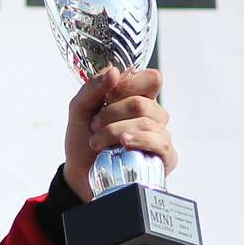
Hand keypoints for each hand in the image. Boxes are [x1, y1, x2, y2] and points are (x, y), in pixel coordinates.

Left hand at [63, 67, 177, 200]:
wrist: (79, 173)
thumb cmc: (83, 140)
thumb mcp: (79, 110)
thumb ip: (92, 88)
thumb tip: (114, 71)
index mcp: (140, 99)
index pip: (152, 78)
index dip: (128, 84)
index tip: (106, 97)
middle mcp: (154, 116)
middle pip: (142, 103)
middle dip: (111, 114)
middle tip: (94, 126)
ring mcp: (160, 137)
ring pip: (147, 123)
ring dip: (114, 131)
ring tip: (96, 142)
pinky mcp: (165, 158)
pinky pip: (161, 144)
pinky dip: (139, 141)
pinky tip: (123, 144)